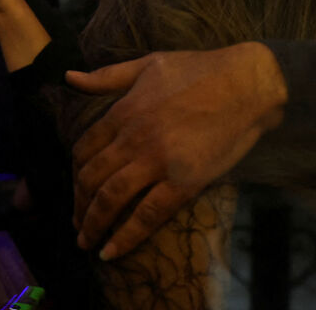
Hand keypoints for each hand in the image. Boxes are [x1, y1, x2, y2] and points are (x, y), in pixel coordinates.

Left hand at [67, 42, 286, 259]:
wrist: (247, 84)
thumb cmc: (199, 70)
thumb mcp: (146, 64)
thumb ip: (106, 77)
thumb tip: (68, 77)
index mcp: (123, 112)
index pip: (84, 149)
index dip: (74, 172)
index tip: (75, 187)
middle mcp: (133, 139)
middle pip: (91, 178)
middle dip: (78, 204)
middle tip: (76, 221)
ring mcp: (158, 162)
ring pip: (112, 198)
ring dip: (93, 223)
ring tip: (86, 240)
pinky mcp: (184, 182)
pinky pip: (148, 214)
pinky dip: (126, 236)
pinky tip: (112, 251)